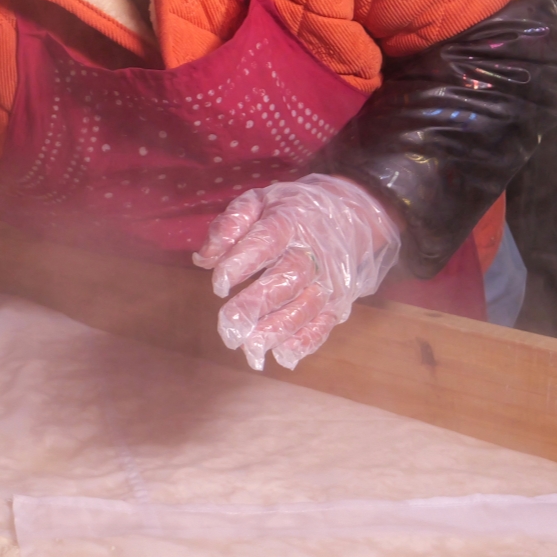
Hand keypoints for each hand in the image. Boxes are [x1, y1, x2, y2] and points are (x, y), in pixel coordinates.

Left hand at [191, 174, 401, 371]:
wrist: (352, 212)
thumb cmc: (293, 210)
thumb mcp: (261, 200)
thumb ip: (231, 224)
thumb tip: (203, 259)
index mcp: (291, 221)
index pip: (266, 241)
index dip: (242, 262)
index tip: (219, 286)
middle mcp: (313, 252)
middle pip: (287, 279)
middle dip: (257, 305)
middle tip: (229, 329)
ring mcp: (329, 279)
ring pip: (306, 307)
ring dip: (278, 330)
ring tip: (250, 349)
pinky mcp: (339, 300)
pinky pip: (325, 323)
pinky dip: (307, 341)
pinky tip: (284, 355)